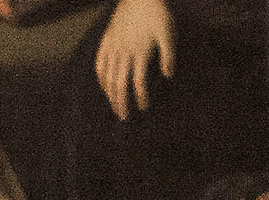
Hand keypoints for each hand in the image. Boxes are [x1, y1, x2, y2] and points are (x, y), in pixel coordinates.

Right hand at [95, 0, 175, 119]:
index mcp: (140, 53)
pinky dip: (100, 77)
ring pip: (108, 77)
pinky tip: (103, 86)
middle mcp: (123, 53)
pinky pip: (99, 63)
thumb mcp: (168, 33)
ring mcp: (112, 47)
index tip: (144, 108)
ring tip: (113, 106)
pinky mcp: (106, 41)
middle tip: (124, 117)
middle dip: (121, 103)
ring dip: (110, 94)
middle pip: (119, 85)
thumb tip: (169, 76)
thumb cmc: (157, 13)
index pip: (138, 83)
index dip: (141, 98)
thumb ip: (169, 56)